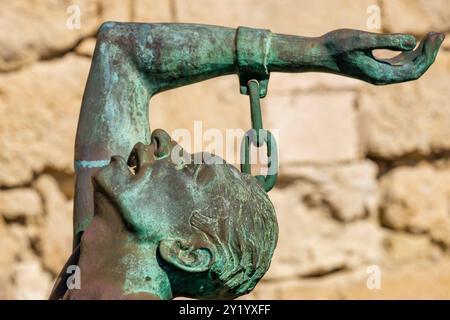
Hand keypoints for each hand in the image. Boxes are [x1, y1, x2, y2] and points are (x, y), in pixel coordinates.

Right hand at [323, 29, 444, 84]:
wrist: (319, 54)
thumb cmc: (337, 45)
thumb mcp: (362, 40)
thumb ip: (387, 41)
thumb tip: (412, 43)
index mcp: (379, 74)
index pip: (414, 71)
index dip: (428, 55)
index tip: (434, 35)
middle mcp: (380, 77)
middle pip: (413, 70)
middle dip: (428, 53)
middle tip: (439, 33)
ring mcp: (377, 73)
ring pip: (407, 68)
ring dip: (421, 53)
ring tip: (432, 35)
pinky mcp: (373, 67)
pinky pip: (398, 64)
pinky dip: (409, 54)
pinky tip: (414, 42)